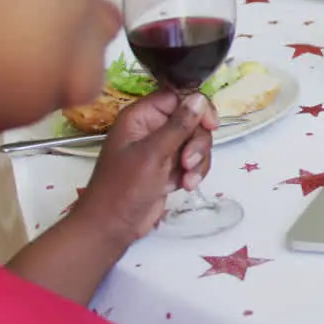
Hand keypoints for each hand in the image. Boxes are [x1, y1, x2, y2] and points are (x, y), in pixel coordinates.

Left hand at [75, 92, 215, 245]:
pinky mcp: (170, 167)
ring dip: (198, 161)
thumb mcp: (153, 154)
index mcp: (141, 117)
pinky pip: (194, 160)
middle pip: (192, 121)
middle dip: (197, 143)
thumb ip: (179, 125)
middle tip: (188, 162)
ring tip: (187, 179)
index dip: (198, 108)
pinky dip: (195, 172)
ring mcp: (162, 148)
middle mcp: (152, 128)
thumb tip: (200, 97)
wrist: (113, 226)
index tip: (211, 126)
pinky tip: (185, 185)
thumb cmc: (124, 187)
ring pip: (197, 142)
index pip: (178, 97)